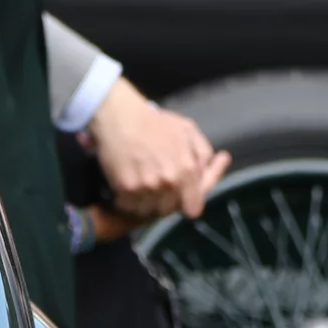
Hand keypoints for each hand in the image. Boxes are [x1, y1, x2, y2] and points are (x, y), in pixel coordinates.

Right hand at [83, 79, 228, 222]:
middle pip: (170, 210)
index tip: (182, 199)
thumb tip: (207, 173)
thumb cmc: (155, 122)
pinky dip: (129, 203)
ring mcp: (147, 186)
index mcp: (187, 169)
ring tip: (144, 190)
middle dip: (167, 202)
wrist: (120, 116)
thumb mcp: (189, 131)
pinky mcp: (126, 188)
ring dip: (147, 205)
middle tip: (159, 189)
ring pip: (150, 212)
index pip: (193, 208)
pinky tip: (129, 190)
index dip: (188, 204)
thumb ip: (203, 154)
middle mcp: (169, 181)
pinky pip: (130, 207)